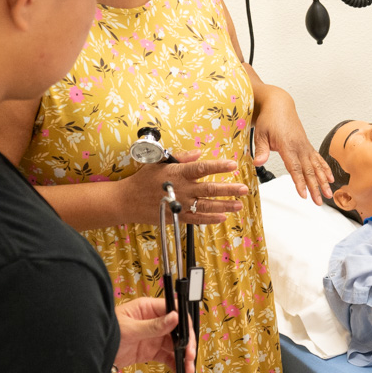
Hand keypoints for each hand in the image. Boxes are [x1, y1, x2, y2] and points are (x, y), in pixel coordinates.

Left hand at [115, 298, 194, 372]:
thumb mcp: (130, 329)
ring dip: (184, 355)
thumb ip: (153, 325)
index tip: (189, 336)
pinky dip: (175, 363)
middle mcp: (154, 321)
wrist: (94, 351)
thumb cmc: (107, 332)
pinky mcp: (151, 351)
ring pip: (175, 345)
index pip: (174, 311)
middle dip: (187, 343)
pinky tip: (181, 371)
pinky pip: (167, 356)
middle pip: (178, 330)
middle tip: (190, 355)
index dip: (184, 323)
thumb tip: (174, 317)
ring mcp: (154, 336)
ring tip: (188, 368)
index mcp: (148, 308)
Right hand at [129, 153, 247, 226]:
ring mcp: (180, 204)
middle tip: (243, 188)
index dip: (219, 166)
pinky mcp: (178, 217)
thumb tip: (197, 153)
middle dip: (229, 189)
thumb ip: (181, 157)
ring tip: (239, 204)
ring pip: (207, 206)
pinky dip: (211, 219)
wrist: (128, 200)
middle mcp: (182, 189)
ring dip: (225, 205)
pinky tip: (223, 217)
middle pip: (210, 189)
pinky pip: (198, 219)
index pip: (203, 168)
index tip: (233, 165)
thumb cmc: (143, 179)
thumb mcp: (159, 162)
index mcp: (178, 173)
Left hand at [254, 87, 334, 204]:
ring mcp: (305, 146)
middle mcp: (300, 147)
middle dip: (315, 187)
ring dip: (323, 181)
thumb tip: (258, 162)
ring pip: (316, 166)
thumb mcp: (260, 133)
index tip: (304, 195)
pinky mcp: (307, 145)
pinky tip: (330, 179)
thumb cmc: (269, 119)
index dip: (300, 182)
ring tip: (329, 194)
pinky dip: (325, 169)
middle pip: (309, 171)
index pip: (295, 168)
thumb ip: (261, 149)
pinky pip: (318, 159)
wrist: (279, 104)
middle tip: (319, 201)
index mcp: (288, 145)